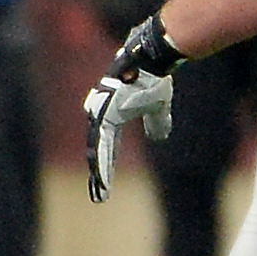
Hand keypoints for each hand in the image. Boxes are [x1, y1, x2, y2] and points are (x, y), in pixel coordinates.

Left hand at [84, 15, 183, 202]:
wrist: (151, 60)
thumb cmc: (152, 79)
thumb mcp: (157, 105)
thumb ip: (156, 121)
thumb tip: (160, 137)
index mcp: (112, 118)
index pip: (108, 147)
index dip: (107, 166)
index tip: (105, 185)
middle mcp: (102, 117)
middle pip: (98, 151)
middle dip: (98, 175)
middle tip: (98, 196)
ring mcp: (101, 114)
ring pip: (97, 149)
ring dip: (99, 171)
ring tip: (100, 189)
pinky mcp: (105, 113)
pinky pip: (101, 140)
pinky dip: (102, 158)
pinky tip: (100, 172)